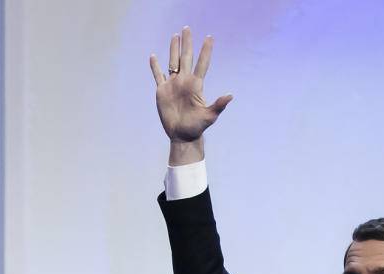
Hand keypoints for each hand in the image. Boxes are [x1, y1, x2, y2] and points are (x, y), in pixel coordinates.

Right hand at [149, 27, 231, 163]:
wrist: (182, 136)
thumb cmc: (197, 127)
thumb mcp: (210, 116)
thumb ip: (218, 105)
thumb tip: (230, 96)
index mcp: (196, 85)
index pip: (202, 63)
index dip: (205, 51)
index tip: (209, 38)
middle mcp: (184, 81)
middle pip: (186, 58)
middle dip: (187, 43)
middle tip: (187, 28)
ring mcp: (173, 85)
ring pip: (173, 62)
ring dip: (173, 49)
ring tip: (175, 36)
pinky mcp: (162, 91)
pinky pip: (158, 76)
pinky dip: (155, 67)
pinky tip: (153, 56)